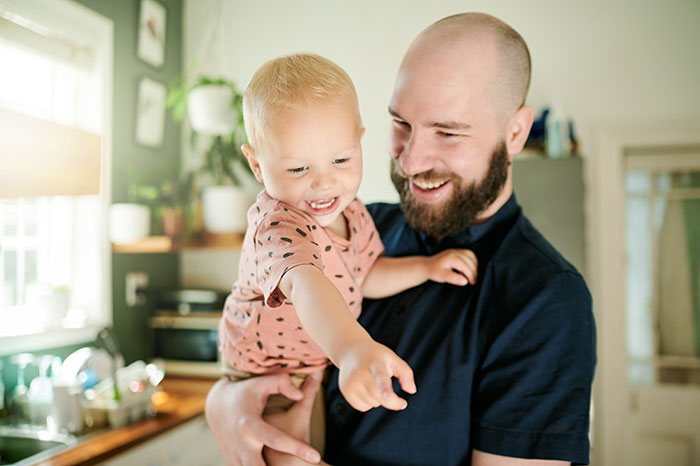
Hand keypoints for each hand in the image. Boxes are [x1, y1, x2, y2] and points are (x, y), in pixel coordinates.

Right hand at [205, 374, 321, 465]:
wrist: (218, 405)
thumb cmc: (244, 392)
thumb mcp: (261, 383)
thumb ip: (282, 383)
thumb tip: (299, 394)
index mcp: (250, 425)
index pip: (277, 440)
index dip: (297, 449)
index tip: (316, 457)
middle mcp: (241, 444)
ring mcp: (235, 455)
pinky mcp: (232, 461)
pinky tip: (271, 465)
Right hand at [336, 339, 415, 411]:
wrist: (350, 350)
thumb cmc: (376, 356)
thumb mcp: (393, 358)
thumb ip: (406, 374)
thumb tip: (411, 391)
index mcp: (375, 363)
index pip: (381, 377)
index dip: (385, 390)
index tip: (388, 398)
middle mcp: (360, 373)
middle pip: (380, 397)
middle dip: (390, 398)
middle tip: (391, 391)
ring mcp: (351, 382)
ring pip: (374, 403)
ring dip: (378, 398)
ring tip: (372, 381)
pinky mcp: (345, 391)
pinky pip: (364, 407)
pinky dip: (368, 401)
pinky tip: (364, 387)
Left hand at [426, 248, 477, 284]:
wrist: (427, 265)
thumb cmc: (434, 272)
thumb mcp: (442, 277)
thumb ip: (453, 278)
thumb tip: (465, 281)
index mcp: (452, 258)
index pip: (466, 267)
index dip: (471, 276)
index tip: (473, 283)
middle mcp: (455, 252)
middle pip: (470, 261)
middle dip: (474, 272)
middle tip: (474, 282)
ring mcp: (456, 250)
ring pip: (472, 256)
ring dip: (474, 266)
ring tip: (473, 276)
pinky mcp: (457, 251)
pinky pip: (469, 254)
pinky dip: (472, 261)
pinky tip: (470, 269)